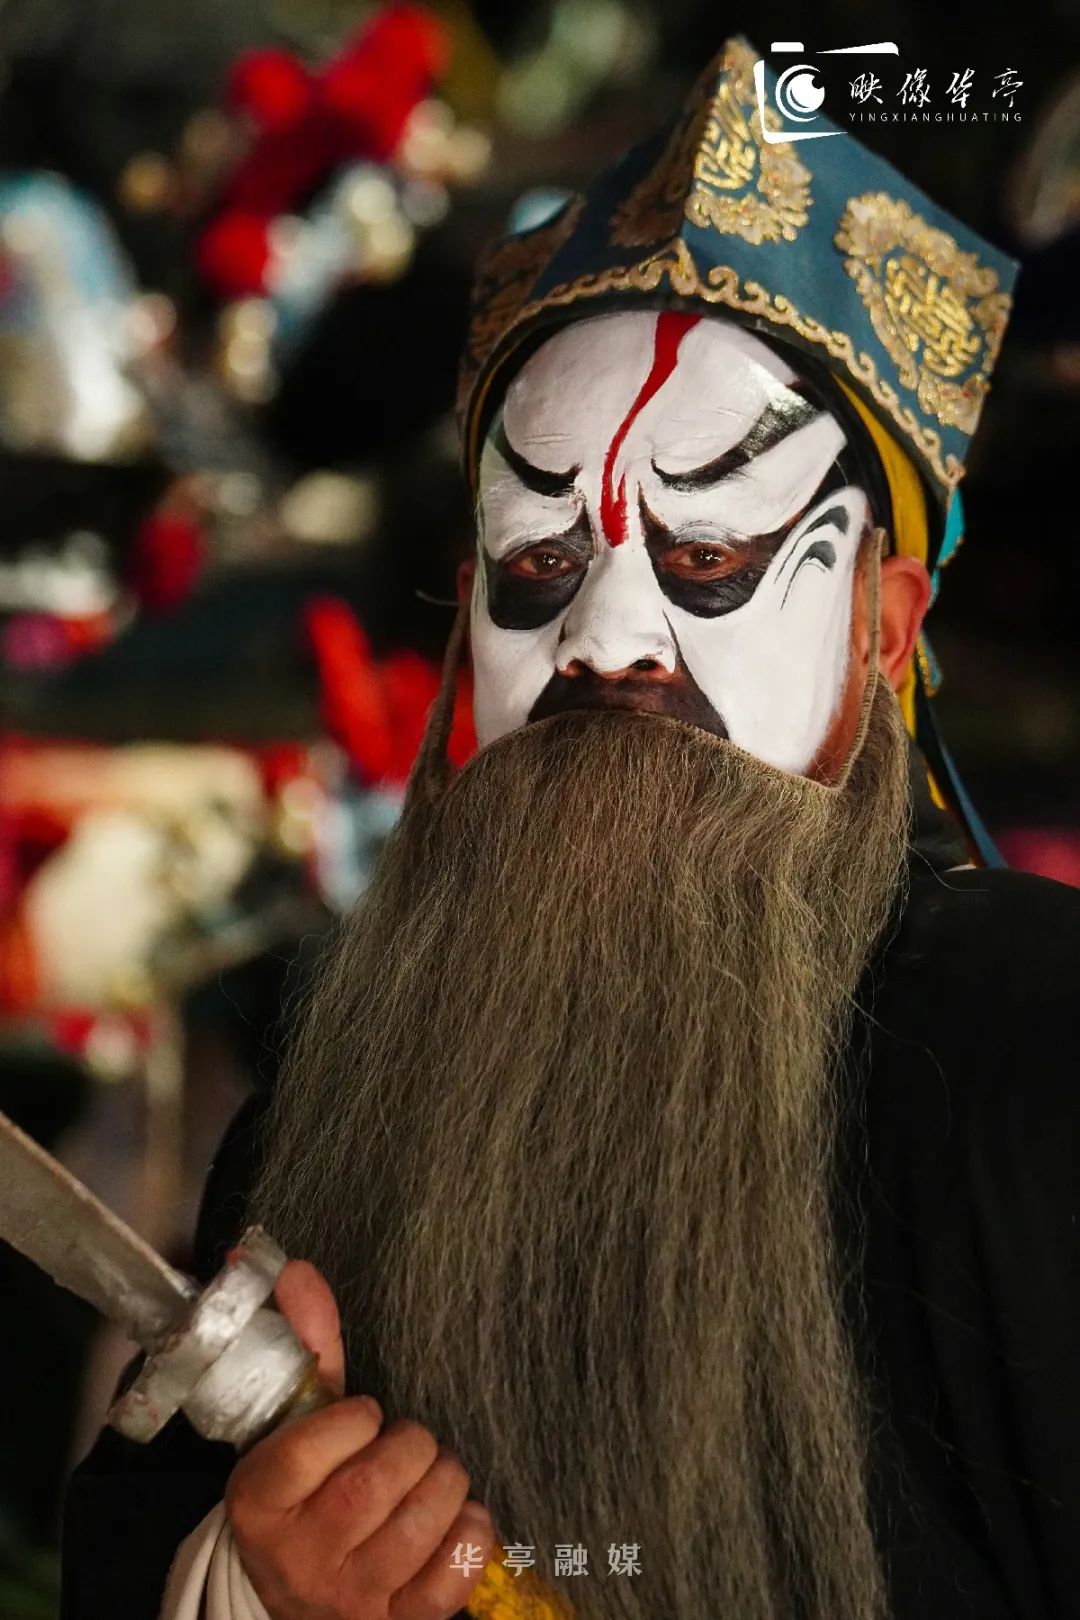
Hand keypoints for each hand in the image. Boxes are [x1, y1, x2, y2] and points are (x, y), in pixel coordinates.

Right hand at [225, 1261, 495, 1618]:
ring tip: (432, 1475)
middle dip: (411, 1446)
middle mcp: (299, 1557)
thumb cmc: (307, 1492)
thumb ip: (307, 1345)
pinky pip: (454, 1572)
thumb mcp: (296, 1424)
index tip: (365, 1414)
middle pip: (373, 1485)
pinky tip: (456, 1519)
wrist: (297, 1597)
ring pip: (420, 1523)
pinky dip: (470, 1534)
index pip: (310, 1449)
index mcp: (259, 1502)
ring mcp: (349, 1598)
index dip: (354, 1419)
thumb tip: (298, 1269)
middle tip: (408, 1443)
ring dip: (445, 1482)